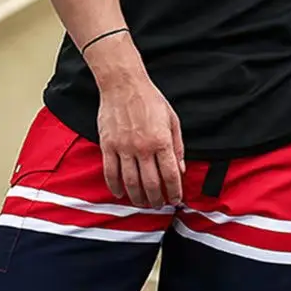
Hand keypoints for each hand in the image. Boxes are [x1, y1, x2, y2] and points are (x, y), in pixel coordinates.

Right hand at [97, 73, 184, 208]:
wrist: (124, 85)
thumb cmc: (150, 99)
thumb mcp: (172, 120)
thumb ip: (178, 146)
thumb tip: (181, 169)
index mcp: (162, 141)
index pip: (171, 175)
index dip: (175, 191)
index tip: (176, 200)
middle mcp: (143, 147)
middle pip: (151, 184)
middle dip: (157, 199)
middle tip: (159, 205)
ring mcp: (124, 148)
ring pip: (131, 182)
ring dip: (138, 197)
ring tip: (143, 203)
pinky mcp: (108, 146)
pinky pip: (110, 173)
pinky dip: (115, 187)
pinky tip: (120, 193)